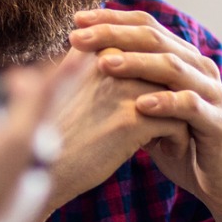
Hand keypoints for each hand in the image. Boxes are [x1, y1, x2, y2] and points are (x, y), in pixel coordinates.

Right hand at [38, 47, 187, 214]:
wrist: (42, 172)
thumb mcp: (66, 87)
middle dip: (172, 91)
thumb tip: (117, 54)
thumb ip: (88, 64)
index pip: (144, 49)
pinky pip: (176, 121)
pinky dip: (178, 138)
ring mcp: (122, 88)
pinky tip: (167, 151)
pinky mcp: (133, 120)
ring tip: (171, 136)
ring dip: (179, 114)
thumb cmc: (56, 133)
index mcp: (93, 49)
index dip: (154, 73)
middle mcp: (108, 62)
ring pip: (174, 92)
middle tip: (172, 116)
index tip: (153, 97)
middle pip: (163, 68)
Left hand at [70, 9, 221, 221]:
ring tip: (104, 64)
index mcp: (183, 59)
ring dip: (137, 63)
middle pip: (155, 39)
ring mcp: (212, 94)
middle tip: (79, 37)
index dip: (111, 20)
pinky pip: (191, 106)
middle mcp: (199, 69)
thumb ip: (124, 90)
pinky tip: (140, 104)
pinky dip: (166, 102)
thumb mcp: (147, 113)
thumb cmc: (182, 145)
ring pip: (173, 67)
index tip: (76, 20)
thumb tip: (80, 74)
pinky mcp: (218, 124)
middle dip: (114, 35)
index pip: (145, 26)